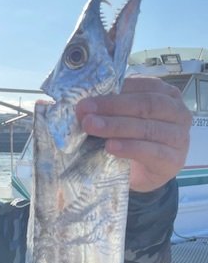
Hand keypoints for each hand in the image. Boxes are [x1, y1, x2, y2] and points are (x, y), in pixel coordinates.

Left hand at [76, 77, 191, 191]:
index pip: (142, 87)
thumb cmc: (131, 141)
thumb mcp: (121, 120)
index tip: (85, 101)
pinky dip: (129, 148)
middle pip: (145, 105)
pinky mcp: (174, 160)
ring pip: (147, 127)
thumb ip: (110, 109)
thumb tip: (83, 105)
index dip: (113, 93)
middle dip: (112, 108)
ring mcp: (179, 137)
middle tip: (85, 115)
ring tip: (92, 127)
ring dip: (116, 127)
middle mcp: (178, 112)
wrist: (140, 176)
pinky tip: (111, 147)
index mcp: (166, 95)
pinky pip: (152, 152)